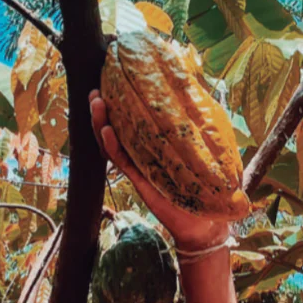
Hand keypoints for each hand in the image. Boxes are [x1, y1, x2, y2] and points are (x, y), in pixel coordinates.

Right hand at [89, 90, 229, 252]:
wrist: (205, 221)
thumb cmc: (206, 185)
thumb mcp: (207, 149)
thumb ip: (201, 125)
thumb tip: (204, 94)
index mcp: (156, 143)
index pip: (134, 119)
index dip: (120, 102)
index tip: (112, 81)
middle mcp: (143, 153)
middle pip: (116, 127)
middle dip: (103, 109)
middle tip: (95, 90)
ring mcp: (139, 166)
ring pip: (113, 143)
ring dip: (101, 123)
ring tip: (96, 103)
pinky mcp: (140, 180)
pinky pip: (122, 162)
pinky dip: (112, 147)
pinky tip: (106, 131)